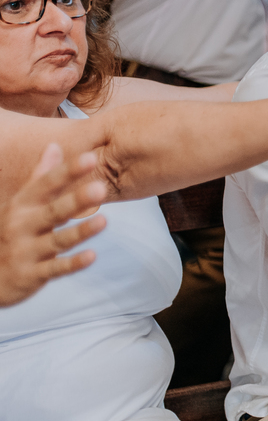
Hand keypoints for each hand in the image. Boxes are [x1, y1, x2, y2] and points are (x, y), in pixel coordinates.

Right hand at [1, 144, 107, 306]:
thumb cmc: (10, 232)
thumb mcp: (20, 203)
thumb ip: (40, 177)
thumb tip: (54, 146)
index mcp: (23, 205)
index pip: (47, 184)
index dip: (68, 172)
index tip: (91, 158)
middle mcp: (23, 225)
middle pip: (53, 211)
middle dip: (76, 200)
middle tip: (101, 188)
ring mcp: (27, 251)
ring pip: (57, 241)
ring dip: (80, 232)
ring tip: (104, 221)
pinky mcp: (32, 274)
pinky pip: (55, 269)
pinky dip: (73, 264)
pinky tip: (92, 256)